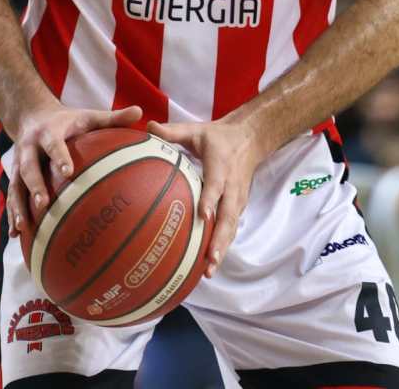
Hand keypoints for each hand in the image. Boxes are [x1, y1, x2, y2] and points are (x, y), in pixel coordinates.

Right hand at [7, 103, 142, 236]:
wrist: (32, 115)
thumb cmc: (70, 120)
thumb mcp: (89, 116)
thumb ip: (113, 117)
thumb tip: (140, 113)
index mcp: (49, 132)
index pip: (54, 144)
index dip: (59, 157)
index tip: (68, 172)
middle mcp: (29, 147)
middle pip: (28, 167)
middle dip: (34, 185)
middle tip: (43, 204)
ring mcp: (18, 163)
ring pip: (15, 185)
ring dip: (17, 206)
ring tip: (24, 226)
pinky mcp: (13, 176)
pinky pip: (11, 196)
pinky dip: (12, 215)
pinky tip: (16, 236)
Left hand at [147, 113, 261, 277]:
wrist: (250, 139)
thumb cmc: (217, 137)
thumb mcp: (196, 130)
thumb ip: (173, 131)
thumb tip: (147, 128)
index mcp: (221, 164)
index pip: (216, 184)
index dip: (210, 199)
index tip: (202, 215)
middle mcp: (232, 185)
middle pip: (228, 215)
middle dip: (219, 238)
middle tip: (209, 259)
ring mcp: (238, 198)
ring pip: (232, 226)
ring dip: (222, 248)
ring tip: (209, 271)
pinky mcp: (239, 206)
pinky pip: (231, 228)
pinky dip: (223, 245)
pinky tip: (210, 265)